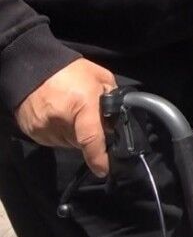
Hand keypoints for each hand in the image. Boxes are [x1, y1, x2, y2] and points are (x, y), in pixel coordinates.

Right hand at [15, 58, 116, 176]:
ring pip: (66, 143)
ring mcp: (44, 126)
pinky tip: (58, 116)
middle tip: (88, 118)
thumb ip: (111, 98)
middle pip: (80, 143)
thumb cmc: (70, 70)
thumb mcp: (100, 78)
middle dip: (89, 136)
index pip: (91, 139)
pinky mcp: (32, 130)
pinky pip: (52, 140)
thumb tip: (116, 119)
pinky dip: (58, 132)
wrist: (33, 67)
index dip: (98, 157)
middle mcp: (61, 119)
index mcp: (82, 105)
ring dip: (73, 134)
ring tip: (71, 114)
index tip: (104, 170)